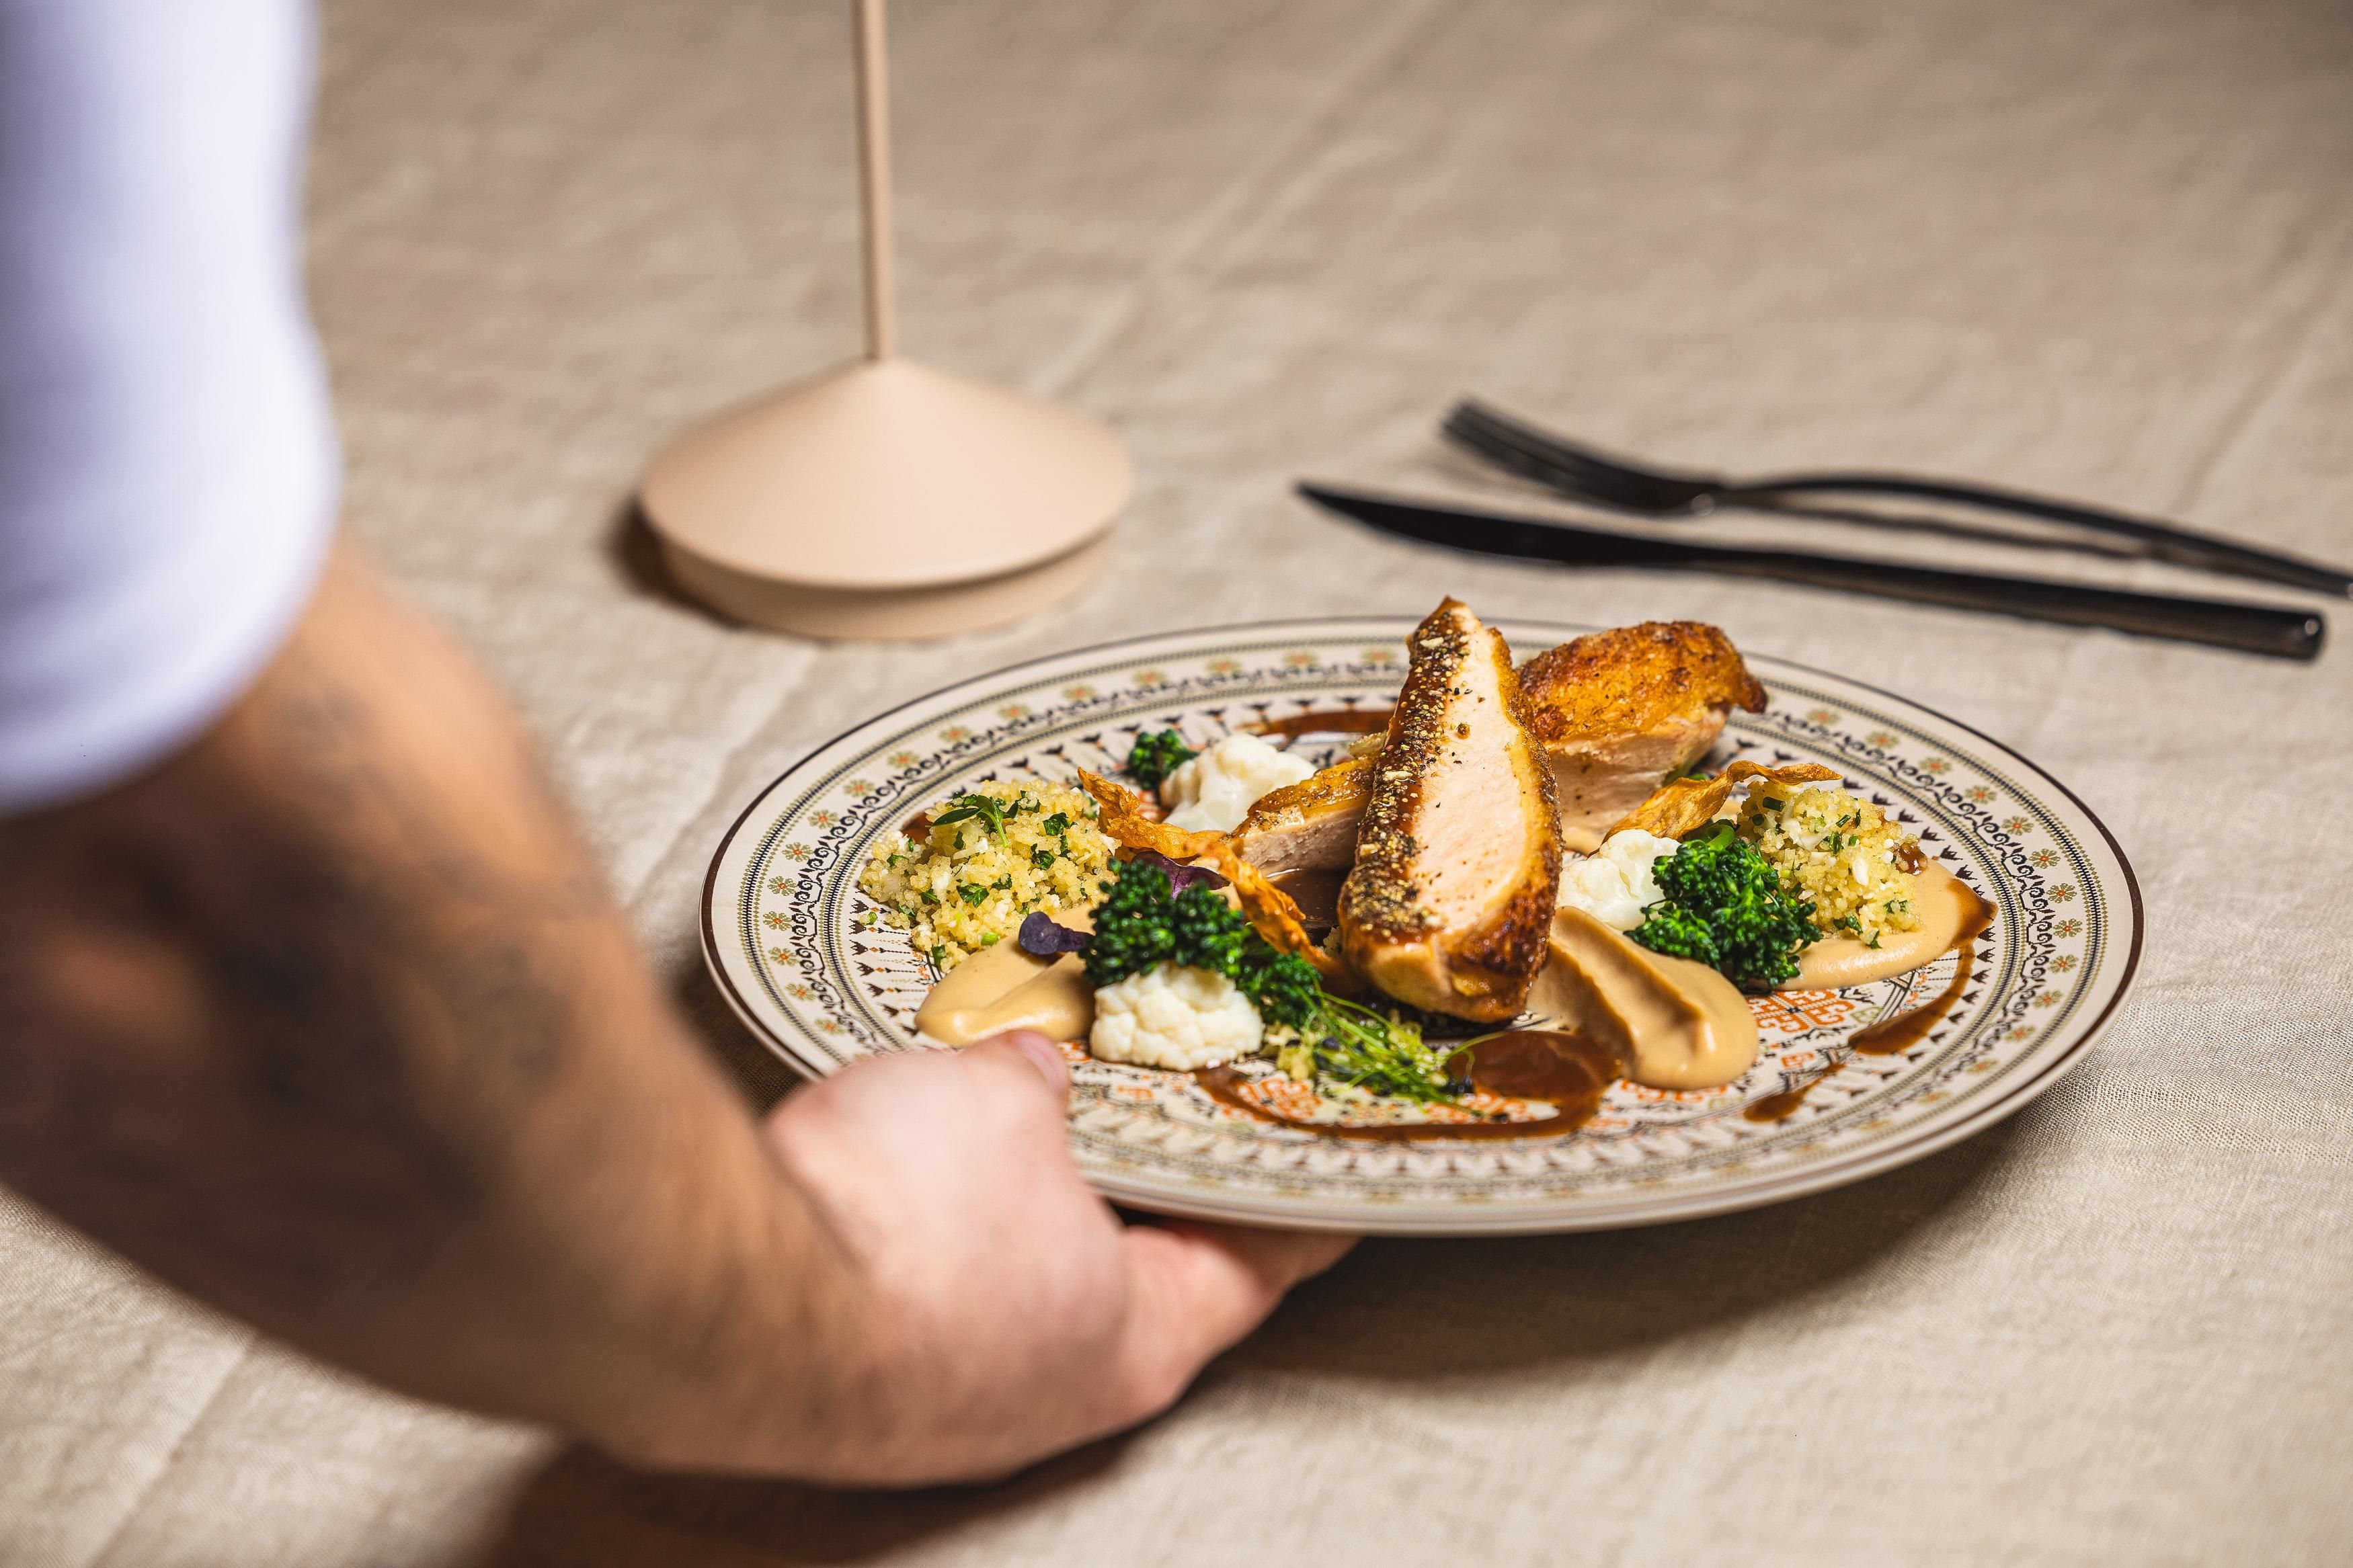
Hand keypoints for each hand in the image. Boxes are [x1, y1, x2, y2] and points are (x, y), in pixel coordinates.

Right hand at [759, 1032, 1354, 1484]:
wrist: (716, 1297)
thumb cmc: (896, 1219)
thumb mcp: (1000, 1097)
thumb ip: (1037, 1081)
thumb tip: (1026, 1072)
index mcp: (1138, 1341)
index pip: (1263, 1266)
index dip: (1301, 1205)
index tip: (1336, 1177)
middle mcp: (1055, 1391)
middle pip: (1144, 1275)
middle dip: (1153, 1188)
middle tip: (1172, 1119)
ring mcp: (957, 1402)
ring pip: (1033, 1285)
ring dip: (1038, 1208)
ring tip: (1034, 1124)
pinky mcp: (870, 1387)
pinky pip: (942, 1291)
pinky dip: (953, 1229)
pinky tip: (923, 1168)